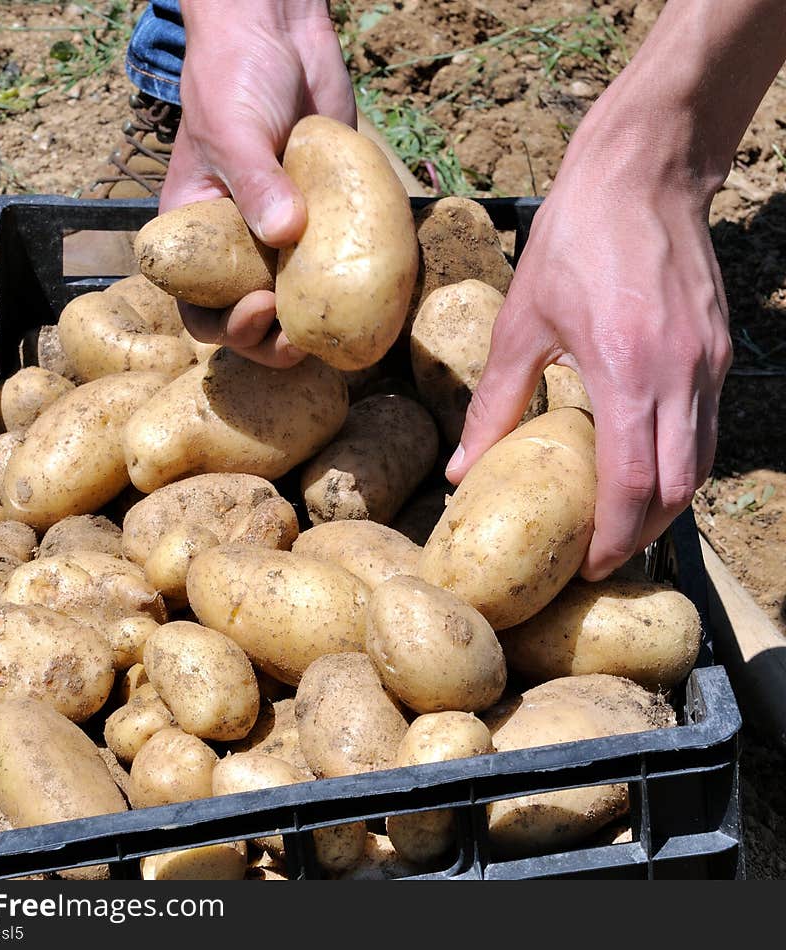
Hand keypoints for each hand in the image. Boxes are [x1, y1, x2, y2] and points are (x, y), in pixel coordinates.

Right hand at [161, 0, 355, 366]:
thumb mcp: (233, 130)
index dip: (226, 326)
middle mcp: (238, 248)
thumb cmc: (234, 75)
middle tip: (303, 339)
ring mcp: (283, 240)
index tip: (261, 307)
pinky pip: (336, 267)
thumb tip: (286, 233)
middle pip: (251, 320)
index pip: (199, 307)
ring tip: (340, 328)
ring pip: (297, 305)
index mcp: (197, 238)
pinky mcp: (325, 223)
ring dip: (315, 326)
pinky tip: (372, 293)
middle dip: (273, 342)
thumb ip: (254, 182)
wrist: (279, 32)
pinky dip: (352, 288)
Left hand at [445, 103, 732, 580]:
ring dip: (663, 507)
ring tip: (618, 526)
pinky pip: (705, 431)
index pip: (633, 484)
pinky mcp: (719, 352)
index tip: (586, 568)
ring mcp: (709, 364)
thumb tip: (460, 470)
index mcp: (629, 369)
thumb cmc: (575, 239)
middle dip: (639, 535)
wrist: (645, 171)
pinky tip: (643, 471)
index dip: (612, 537)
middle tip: (599, 557)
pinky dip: (677, 466)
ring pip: (699, 465)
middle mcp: (682, 375)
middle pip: (676, 490)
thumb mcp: (522, 322)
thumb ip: (494, 403)